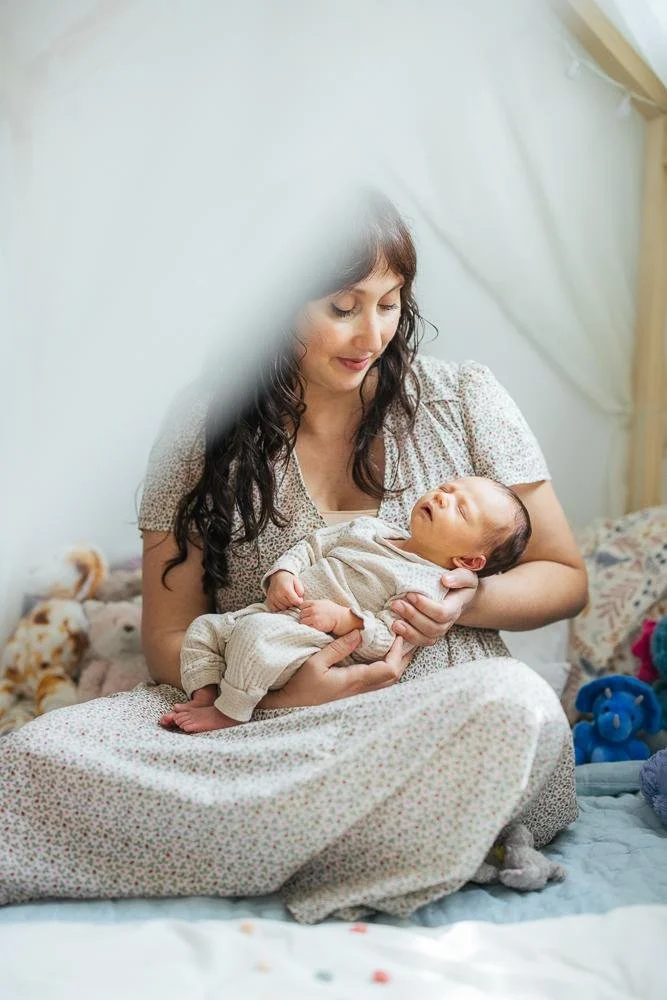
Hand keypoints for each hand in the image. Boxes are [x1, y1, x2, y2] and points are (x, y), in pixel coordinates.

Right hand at [258, 631, 414, 707]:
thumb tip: (359, 633)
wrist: (289, 702)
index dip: (398, 652)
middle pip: (394, 676)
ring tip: (397, 645)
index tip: (398, 635)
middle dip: (403, 657)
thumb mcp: (315, 661)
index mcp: (354, 680)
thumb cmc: (299, 683)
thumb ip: (338, 647)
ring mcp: (357, 692)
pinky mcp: (352, 692)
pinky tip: (382, 656)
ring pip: (387, 680)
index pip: (388, 669)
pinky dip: (386, 667)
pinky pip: (378, 681)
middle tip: (406, 638)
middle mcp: (360, 689)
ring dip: (396, 662)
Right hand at [266, 570, 303, 610]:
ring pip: (283, 608)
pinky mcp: (269, 601)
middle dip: (293, 603)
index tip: (299, 598)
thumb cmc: (288, 579)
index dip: (299, 601)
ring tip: (287, 599)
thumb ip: (300, 591)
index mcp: (286, 589)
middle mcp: (278, 594)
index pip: (295, 601)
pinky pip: (275, 609)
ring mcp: (272, 598)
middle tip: (292, 597)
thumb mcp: (297, 582)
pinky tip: (281, 602)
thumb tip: (300, 601)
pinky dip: (279, 607)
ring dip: (286, 605)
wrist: (277, 576)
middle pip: (289, 605)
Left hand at [299, 599, 341, 632]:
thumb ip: (315, 604)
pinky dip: (309, 628)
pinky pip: (307, 627)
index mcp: (315, 603)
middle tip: (311, 620)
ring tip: (312, 624)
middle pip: (301, 613)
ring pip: (302, 621)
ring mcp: (314, 617)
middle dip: (305, 617)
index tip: (308, 613)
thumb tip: (306, 606)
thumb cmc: (334, 611)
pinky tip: (314, 627)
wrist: (341, 619)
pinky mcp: (316, 625)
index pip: (302, 605)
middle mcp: (313, 609)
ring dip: (306, 623)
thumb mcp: (324, 603)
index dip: (304, 609)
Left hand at [390, 568, 478, 646]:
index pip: (443, 613)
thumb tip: (445, 580)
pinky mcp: (429, 633)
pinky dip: (408, 638)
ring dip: (409, 630)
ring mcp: (440, 629)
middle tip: (396, 604)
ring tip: (394, 621)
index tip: (410, 594)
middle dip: (413, 617)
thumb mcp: (466, 574)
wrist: (458, 594)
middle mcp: (449, 621)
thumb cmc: (459, 582)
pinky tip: (396, 629)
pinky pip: (421, 642)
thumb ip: (459, 577)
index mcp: (456, 606)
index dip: (425, 606)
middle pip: (433, 628)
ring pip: (426, 638)